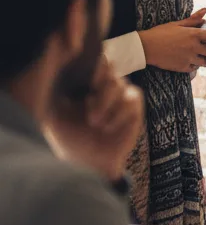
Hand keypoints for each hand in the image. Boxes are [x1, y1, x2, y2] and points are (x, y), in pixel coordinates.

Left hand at [47, 57, 143, 181]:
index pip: (93, 61)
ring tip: (94, 123)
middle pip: (109, 69)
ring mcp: (120, 96)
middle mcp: (103, 86)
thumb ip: (53, 94)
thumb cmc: (70, 140)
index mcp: (84, 84)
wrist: (89, 164)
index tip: (85, 79)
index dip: (93, 63)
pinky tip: (107, 128)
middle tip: (87, 104)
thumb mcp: (54, 116)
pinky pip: (131, 100)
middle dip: (97, 87)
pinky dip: (118, 114)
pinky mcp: (133, 109)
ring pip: (119, 84)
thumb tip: (56, 72)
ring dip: (105, 103)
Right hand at [137, 9, 205, 72]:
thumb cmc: (160, 33)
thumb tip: (205, 11)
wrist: (145, 47)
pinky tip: (189, 60)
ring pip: (205, 61)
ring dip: (204, 58)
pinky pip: (194, 68)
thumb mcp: (177, 24)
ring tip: (200, 54)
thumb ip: (193, 20)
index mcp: (193, 35)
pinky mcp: (182, 68)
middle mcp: (193, 47)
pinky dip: (194, 65)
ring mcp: (188, 58)